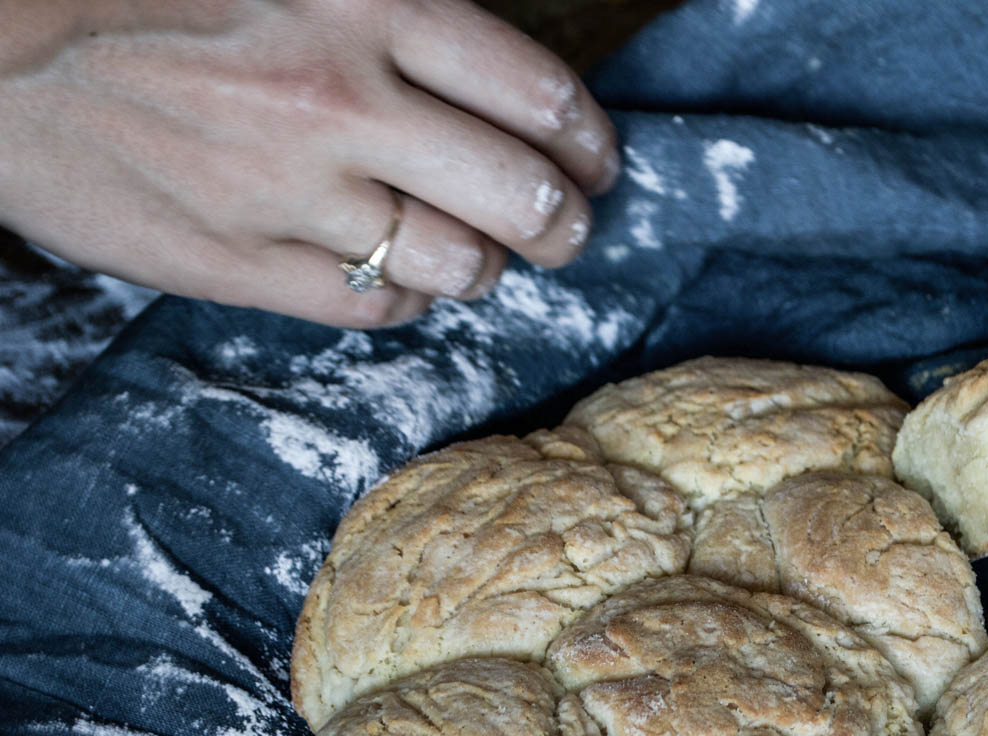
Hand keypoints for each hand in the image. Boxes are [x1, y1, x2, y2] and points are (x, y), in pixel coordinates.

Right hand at [0, 0, 619, 327]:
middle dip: (564, 224)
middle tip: (562, 226)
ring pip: (460, 265)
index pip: (538, 94)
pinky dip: (403, 292)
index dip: (588, 142)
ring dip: (483, 263)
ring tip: (470, 248)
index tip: (595, 162)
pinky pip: (376, 303)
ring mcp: (291, 190)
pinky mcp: (242, 263)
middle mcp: (340, 97)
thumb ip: (394, 11)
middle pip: (524, 197)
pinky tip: (387, 266)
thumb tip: (494, 72)